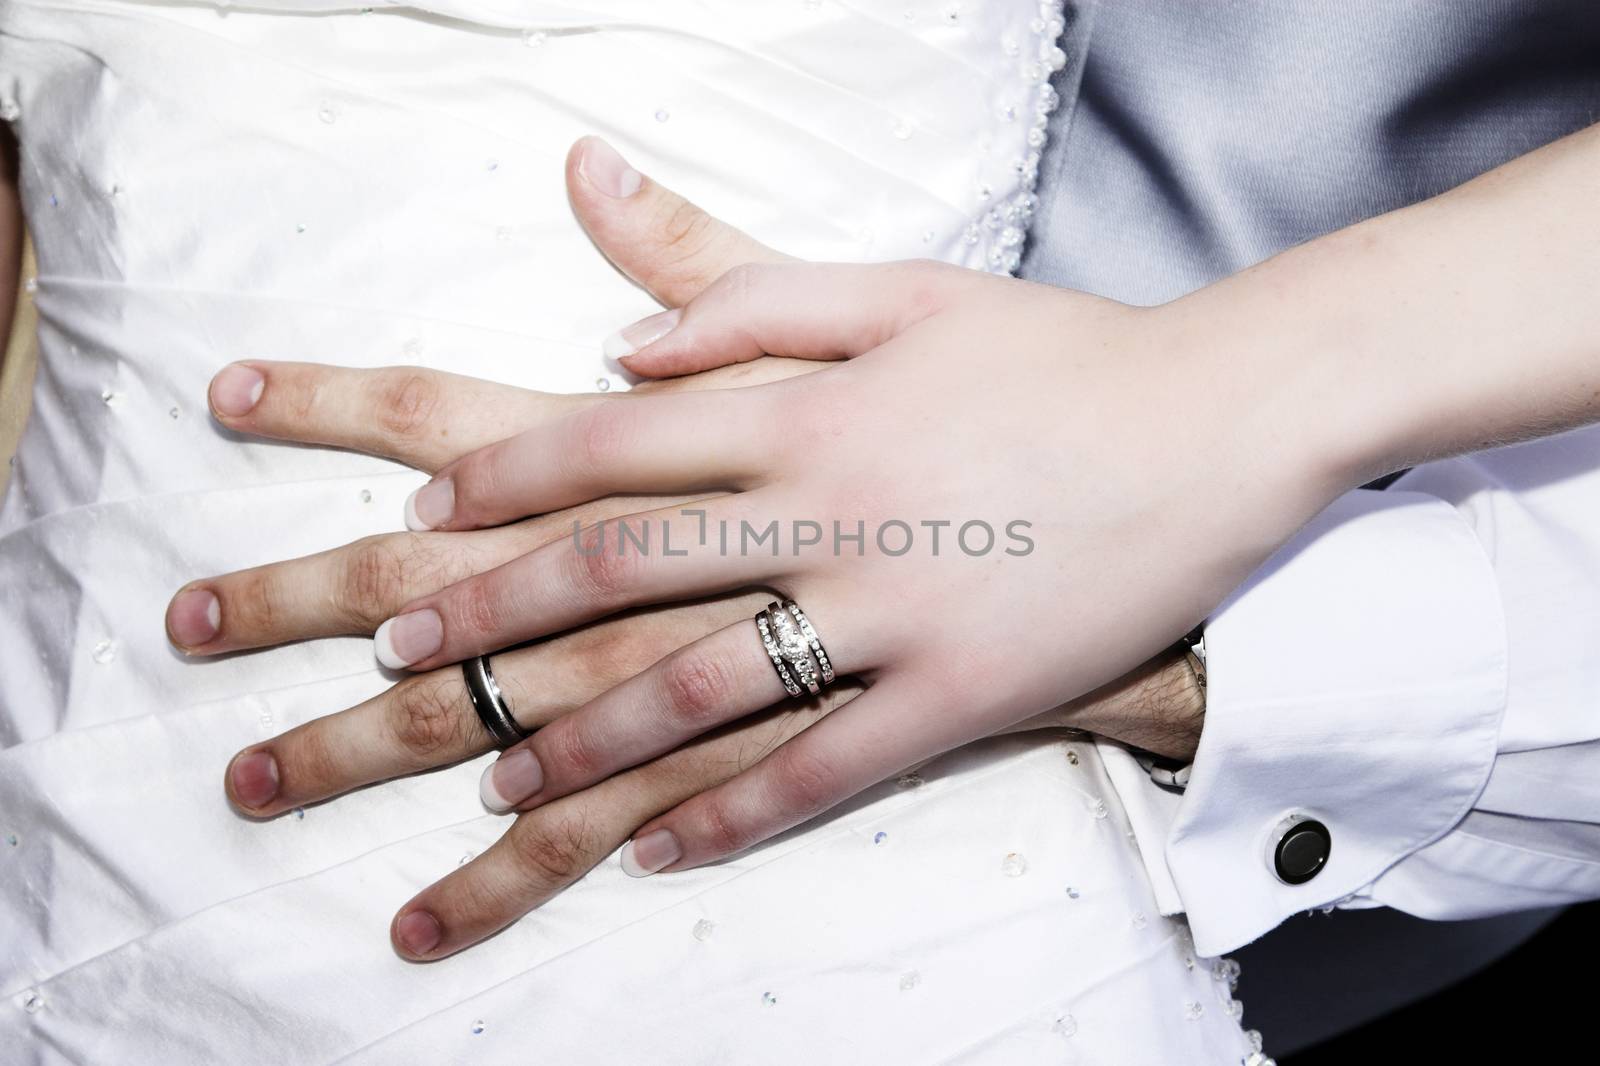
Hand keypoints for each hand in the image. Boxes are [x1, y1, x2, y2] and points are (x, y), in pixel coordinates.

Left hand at [366, 144, 1342, 890]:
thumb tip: (620, 339)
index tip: (421, 525)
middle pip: (618, 567)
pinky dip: (733, 811)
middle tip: (393, 659)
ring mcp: (892, 613)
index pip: (609, 444)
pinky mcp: (961, 696)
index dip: (499, 485)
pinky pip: (825, 770)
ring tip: (499, 776)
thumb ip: (750, 298)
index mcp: (806, 408)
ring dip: (584, 737)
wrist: (1220, 424)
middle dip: (489, 616)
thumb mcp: (906, 289)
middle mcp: (828, 512)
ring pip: (700, 686)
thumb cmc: (1059, 352)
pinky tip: (660, 849)